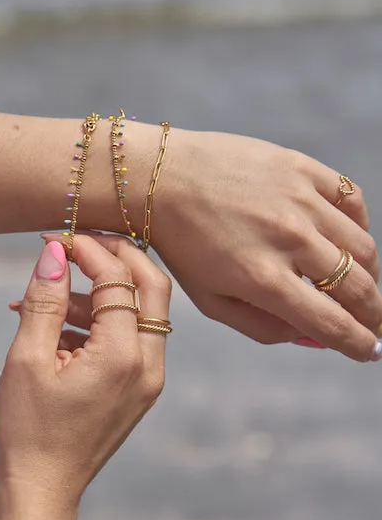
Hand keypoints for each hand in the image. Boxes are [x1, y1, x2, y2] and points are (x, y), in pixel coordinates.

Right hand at [0, 235, 171, 507]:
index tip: (54, 237)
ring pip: (140, 312)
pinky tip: (54, 328)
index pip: (118, 278)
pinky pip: (129, 339)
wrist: (43, 487)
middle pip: (150, 286)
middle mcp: (149, 364)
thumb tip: (54, 253)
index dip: (87, 249)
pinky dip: (99, 322)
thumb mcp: (27, 359)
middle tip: (74, 244)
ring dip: (98, 294)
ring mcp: (148, 379)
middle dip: (113, 256)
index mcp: (123, 356)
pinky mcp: (139, 388)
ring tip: (42, 301)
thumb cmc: (29, 429)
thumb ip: (45, 300)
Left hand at [146, 128, 381, 361]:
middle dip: (374, 314)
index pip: (330, 322)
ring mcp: (299, 200)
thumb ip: (264, 327)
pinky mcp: (302, 167)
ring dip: (369, 274)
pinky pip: (352, 199)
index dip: (358, 343)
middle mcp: (288, 239)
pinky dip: (359, 225)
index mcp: (263, 279)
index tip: (370, 351)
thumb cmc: (183, 246)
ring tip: (358, 285)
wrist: (160, 177)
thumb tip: (313, 336)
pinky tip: (345, 240)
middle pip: (357, 287)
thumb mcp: (211, 302)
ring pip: (361, 246)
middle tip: (375, 324)